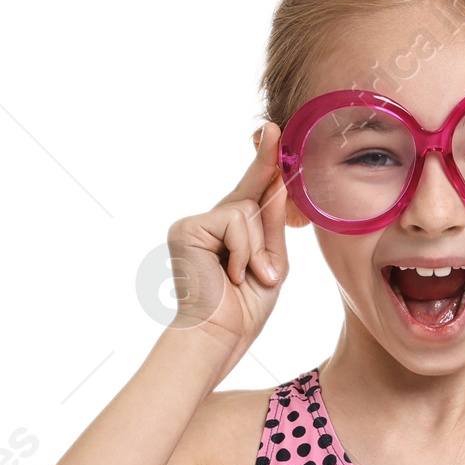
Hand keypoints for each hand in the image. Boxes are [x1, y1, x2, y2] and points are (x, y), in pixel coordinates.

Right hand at [164, 122, 288, 362]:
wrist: (219, 336)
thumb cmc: (244, 310)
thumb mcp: (272, 264)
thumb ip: (273, 224)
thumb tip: (277, 179)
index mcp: (229, 232)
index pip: (252, 191)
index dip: (264, 161)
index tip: (272, 129)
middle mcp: (208, 223)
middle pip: (252, 200)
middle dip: (264, 238)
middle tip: (257, 275)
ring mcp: (195, 224)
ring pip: (246, 212)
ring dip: (256, 251)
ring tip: (243, 279)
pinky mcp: (187, 228)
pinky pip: (233, 221)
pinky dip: (242, 251)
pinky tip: (230, 275)